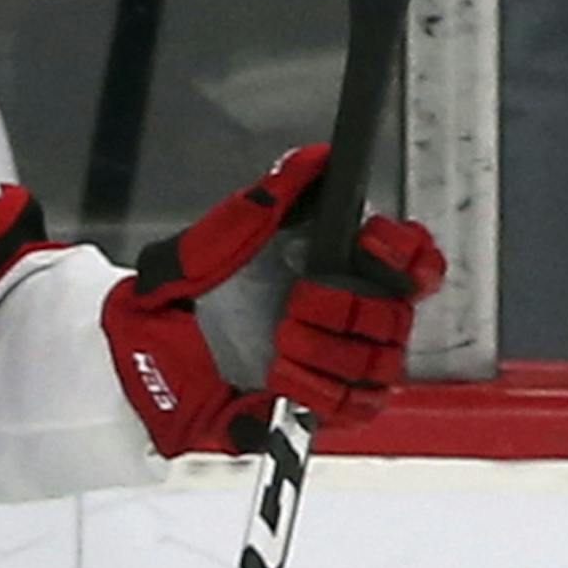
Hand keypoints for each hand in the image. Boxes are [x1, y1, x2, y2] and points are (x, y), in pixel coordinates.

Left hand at [102, 148, 443, 450]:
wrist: (153, 355)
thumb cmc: (189, 294)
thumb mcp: (217, 239)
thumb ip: (269, 198)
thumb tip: (313, 159)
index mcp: (341, 266)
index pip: (413, 261)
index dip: (404, 253)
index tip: (369, 243)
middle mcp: (354, 315)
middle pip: (396, 315)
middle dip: (346, 307)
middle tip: (298, 304)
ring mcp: (344, 364)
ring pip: (380, 362)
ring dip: (329, 351)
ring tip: (283, 342)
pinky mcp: (326, 408)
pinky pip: (355, 405)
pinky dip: (319, 390)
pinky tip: (283, 375)